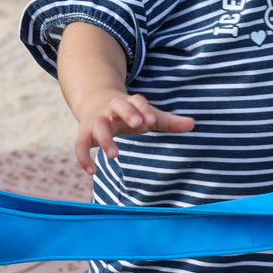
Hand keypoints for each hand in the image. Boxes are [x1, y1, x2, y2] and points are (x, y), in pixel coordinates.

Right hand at [74, 93, 195, 173]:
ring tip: (115, 155)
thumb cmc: (129, 114)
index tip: (152, 121)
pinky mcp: (85, 134)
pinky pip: (80, 145)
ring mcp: (96, 120)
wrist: (97, 104)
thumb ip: (168, 121)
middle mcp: (111, 109)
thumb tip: (193, 124)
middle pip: (117, 105)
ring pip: (98, 126)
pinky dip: (83, 158)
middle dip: (127, 113)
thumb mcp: (147, 116)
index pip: (137, 101)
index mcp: (129, 103)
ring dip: (105, 139)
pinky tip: (92, 172)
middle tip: (137, 125)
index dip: (144, 110)